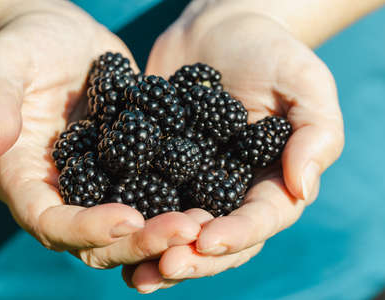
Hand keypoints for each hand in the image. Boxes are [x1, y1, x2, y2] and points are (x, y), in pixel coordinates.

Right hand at [0, 0, 200, 269]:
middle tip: (186, 229)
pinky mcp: (127, 167)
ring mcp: (98, 183)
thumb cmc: (22, 47)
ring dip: (166, 229)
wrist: (57, 37)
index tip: (130, 218)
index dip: (87, 228)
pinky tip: (211, 197)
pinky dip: (177, 201)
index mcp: (25, 179)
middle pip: (96, 238)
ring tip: (206, 221)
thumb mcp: (1, 65)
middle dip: (140, 240)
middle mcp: (63, 192)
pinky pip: (151, 192)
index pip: (50, 221)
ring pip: (130, 224)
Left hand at [124, 10, 343, 292]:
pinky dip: (130, 222)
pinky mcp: (157, 168)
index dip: (236, 234)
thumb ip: (316, 134)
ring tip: (137, 272)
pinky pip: (144, 199)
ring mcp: (191, 183)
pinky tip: (110, 237)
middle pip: (216, 238)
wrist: (219, 30)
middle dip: (193, 257)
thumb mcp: (305, 85)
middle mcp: (229, 192)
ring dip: (158, 254)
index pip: (259, 219)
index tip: (207, 239)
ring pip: (178, 230)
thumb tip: (302, 188)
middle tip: (166, 265)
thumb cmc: (271, 53)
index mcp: (269, 182)